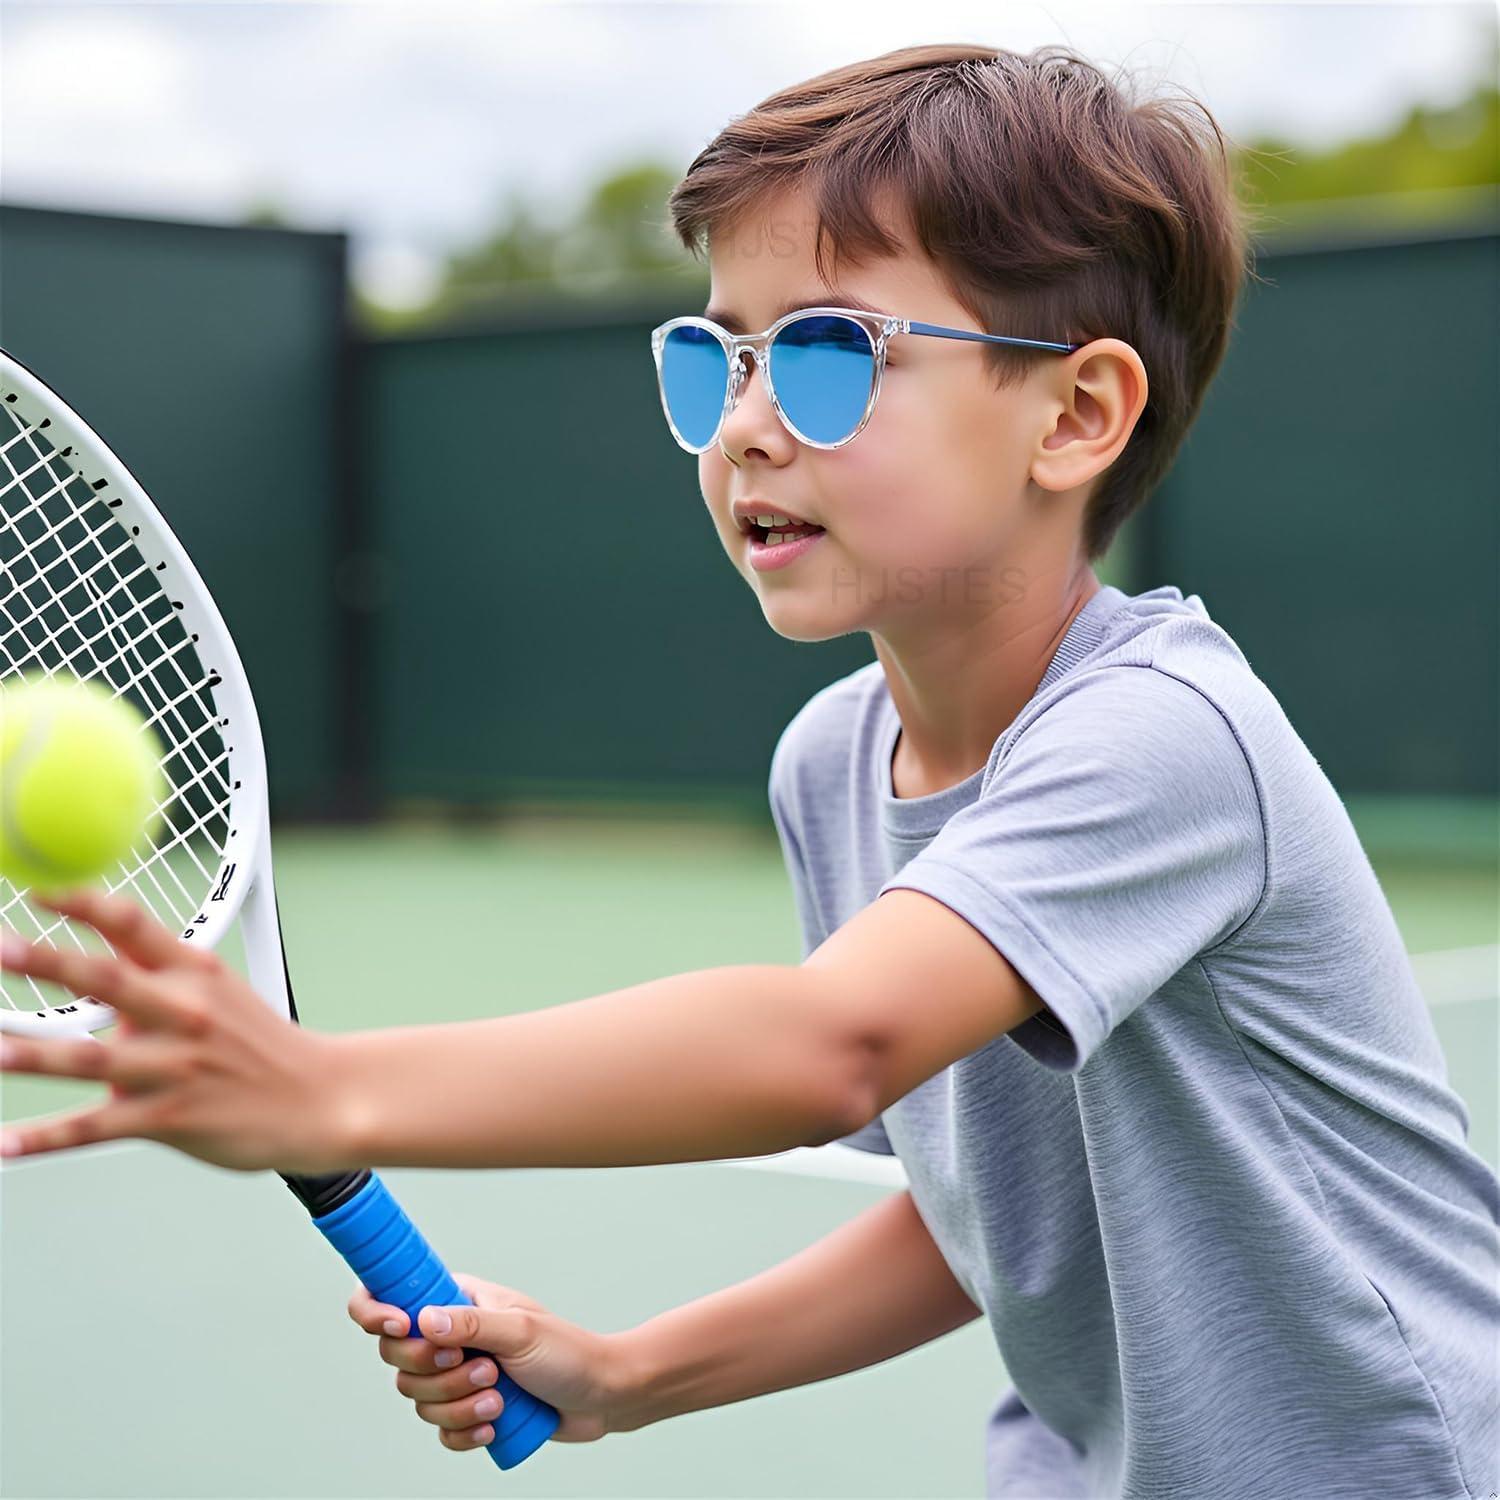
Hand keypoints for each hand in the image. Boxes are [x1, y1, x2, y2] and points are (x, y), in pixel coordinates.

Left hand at [0, 888, 344, 1170]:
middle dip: (45, 962)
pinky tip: (3, 1145)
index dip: (83, 904)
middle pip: (105, 980)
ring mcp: (175, 1067)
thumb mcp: (219, 992)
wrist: (319, 1099)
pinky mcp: (169, 1118)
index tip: (36, 891)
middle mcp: (184, 1012)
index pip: (133, 924)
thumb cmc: (260, 1044)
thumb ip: (152, 978)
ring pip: (90, 1058)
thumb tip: (84, 977)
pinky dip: (45, 1139)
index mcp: (195, 972)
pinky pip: (95, 1128)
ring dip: (33, 1055)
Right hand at [347, 1271, 651, 1451]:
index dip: (378, 1311)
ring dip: (457, 1405)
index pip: (392, 1293)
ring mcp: (457, 1374)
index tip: (401, 1327)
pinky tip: (494, 1426)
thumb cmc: (568, 1352)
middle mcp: (451, 1334)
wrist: (600, 1396)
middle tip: (485, 1369)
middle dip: (437, 1373)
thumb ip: (472, 1324)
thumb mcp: (522, 1331)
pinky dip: (463, 1433)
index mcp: (458, 1299)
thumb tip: (422, 1319)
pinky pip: (439, 1431)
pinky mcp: (467, 1410)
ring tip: (499, 1399)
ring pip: (418, 1399)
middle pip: (398, 1357)